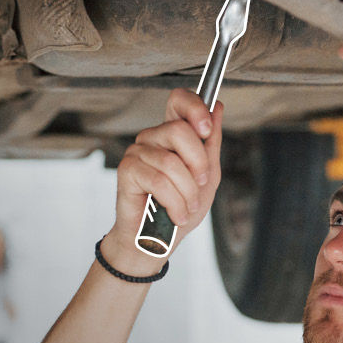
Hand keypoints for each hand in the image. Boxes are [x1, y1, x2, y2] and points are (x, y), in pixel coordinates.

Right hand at [106, 89, 223, 273]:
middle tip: (200, 184)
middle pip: (180, 130)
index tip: (206, 129)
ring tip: (187, 208)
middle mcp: (152, 137)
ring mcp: (137, 151)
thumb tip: (216, 106)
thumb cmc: (180, 208)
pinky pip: (158, 180)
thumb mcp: (207, 176)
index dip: (194, 108)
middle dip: (198, 163)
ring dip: (187, 192)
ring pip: (171, 161)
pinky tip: (175, 214)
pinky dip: (174, 202)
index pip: (179, 100)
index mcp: (173, 134)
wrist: (157, 241)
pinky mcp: (127, 170)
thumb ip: (211, 143)